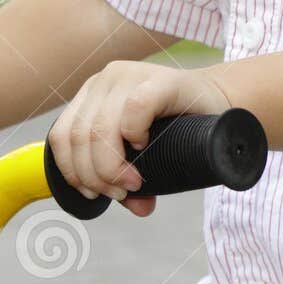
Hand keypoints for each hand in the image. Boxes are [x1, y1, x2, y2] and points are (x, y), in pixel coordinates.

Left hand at [48, 61, 231, 217]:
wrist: (220, 104)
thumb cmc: (180, 132)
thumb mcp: (148, 159)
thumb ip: (133, 182)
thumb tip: (138, 208)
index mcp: (92, 96)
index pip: (62, 136)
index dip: (72, 172)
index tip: (95, 194)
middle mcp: (104, 81)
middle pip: (79, 136)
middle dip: (95, 175)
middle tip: (122, 192)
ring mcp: (130, 75)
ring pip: (99, 127)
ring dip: (111, 166)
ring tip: (133, 183)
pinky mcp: (160, 79)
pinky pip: (134, 109)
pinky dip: (134, 134)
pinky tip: (144, 146)